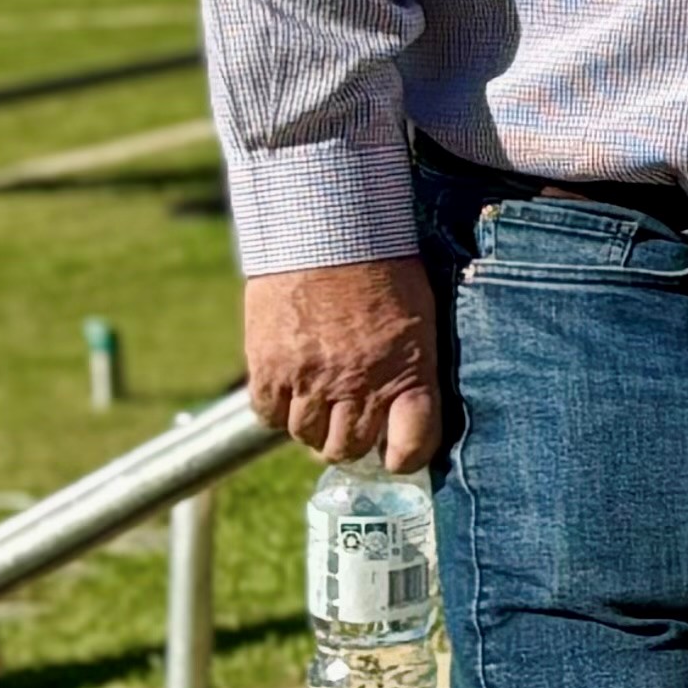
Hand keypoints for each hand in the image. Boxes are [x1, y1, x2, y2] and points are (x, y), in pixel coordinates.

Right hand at [245, 256, 448, 473]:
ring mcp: (309, 380)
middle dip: (352, 443)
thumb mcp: (419, 316)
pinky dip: (278, 410)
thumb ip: (412, 366)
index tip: (399, 455)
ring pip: (306, 437)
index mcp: (407, 370)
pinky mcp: (268, 369)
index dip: (406, 458)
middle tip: (351, 427)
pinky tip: (291, 390)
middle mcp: (358, 384)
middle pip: (348, 448)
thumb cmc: (383, 268)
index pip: (412, 445)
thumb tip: (407, 410)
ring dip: (313, 427)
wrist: (326, 229)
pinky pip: (268, 416)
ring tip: (321, 404)